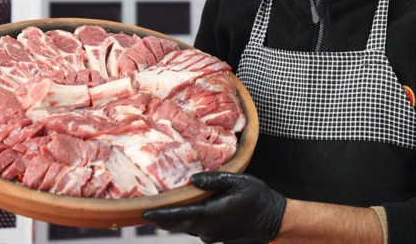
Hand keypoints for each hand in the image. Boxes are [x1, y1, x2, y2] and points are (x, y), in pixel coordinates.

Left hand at [143, 172, 286, 243]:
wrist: (273, 220)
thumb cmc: (258, 197)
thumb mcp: (239, 182)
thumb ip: (214, 180)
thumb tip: (192, 179)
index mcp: (213, 214)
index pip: (181, 216)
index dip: (161, 215)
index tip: (145, 212)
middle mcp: (208, 229)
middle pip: (177, 225)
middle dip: (160, 218)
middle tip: (142, 208)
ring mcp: (211, 235)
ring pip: (185, 226)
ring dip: (172, 219)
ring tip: (158, 206)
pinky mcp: (214, 235)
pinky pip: (194, 227)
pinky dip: (185, 219)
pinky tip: (181, 209)